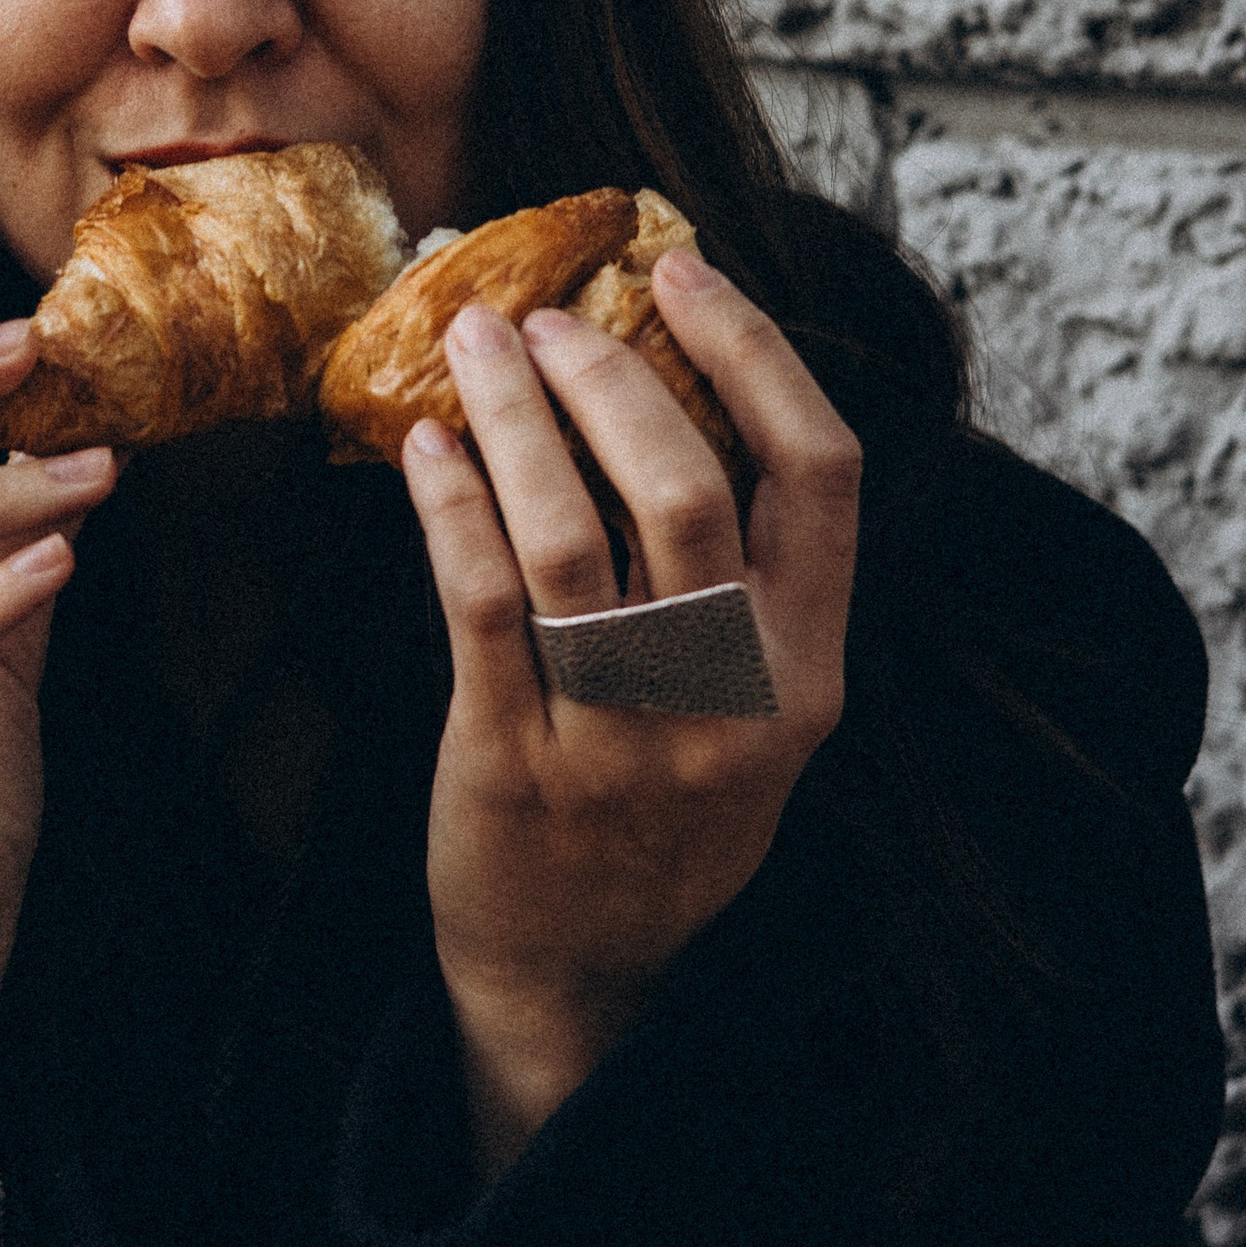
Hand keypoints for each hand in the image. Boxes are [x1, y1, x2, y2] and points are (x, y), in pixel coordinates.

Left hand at [402, 250, 861, 1181]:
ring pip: (570, 536)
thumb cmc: (666, 807)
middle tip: (550, 314)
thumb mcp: (753, 706)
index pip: (820, 472)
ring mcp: (623, 737)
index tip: (682, 270)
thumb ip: (743, 574)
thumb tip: (683, 374)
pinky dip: (450, 505)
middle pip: (688, 488)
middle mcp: (730, 700)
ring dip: (517, 416)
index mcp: (809, 669)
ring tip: (475, 343)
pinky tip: (425, 444)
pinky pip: (481, 603)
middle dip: (612, 374)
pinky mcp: (515, 760)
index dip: (755, 352)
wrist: (583, 976)